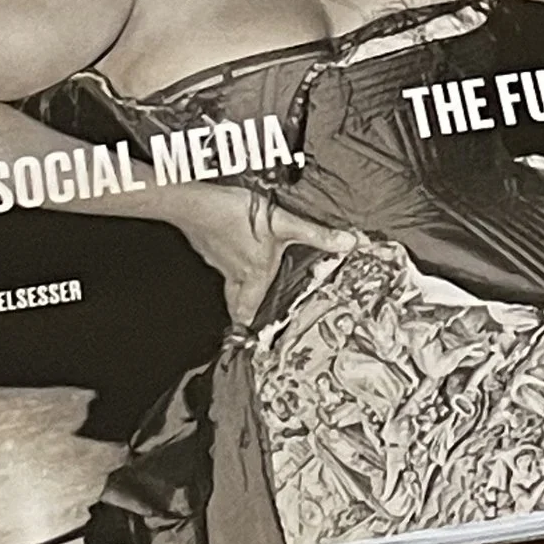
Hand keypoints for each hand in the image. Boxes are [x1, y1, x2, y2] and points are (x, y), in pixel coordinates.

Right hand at [215, 199, 368, 334]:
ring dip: (236, 283)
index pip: (248, 310)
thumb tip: (348, 242)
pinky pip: (218, 259)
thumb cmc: (235, 215)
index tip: (248, 340)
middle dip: (241, 310)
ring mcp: (217, 259)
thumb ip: (316, 235)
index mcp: (254, 273)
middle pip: (235, 300)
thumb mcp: (284, 223)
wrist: (195, 203)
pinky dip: (226, 259)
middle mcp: (234, 272)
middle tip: (245, 317)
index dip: (248, 326)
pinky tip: (232, 245)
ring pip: (227, 280)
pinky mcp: (206, 245)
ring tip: (246, 278)